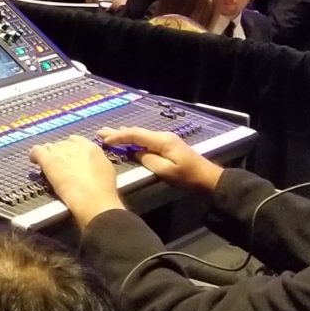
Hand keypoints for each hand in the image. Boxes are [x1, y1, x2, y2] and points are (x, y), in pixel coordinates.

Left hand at [32, 136, 126, 223]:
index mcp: (91, 147)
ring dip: (48, 156)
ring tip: (49, 167)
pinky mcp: (49, 159)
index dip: (70, 150)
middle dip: (59, 154)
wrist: (94, 199)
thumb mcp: (105, 169)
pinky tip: (35, 162)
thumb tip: (88, 162)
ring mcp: (60, 151)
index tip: (69, 158)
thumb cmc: (103, 190)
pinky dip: (34, 156)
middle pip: (61, 144)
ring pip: (49, 147)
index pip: (75, 141)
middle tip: (59, 166)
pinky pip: (36, 151)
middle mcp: (74, 145)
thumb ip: (95, 160)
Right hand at [95, 125, 221, 194]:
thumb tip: (136, 154)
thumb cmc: (188, 177)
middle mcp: (163, 136)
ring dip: (124, 134)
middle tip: (100, 132)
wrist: (209, 178)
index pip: (135, 135)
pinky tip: (127, 140)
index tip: (103, 139)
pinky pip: (145, 139)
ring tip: (108, 134)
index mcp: (162, 141)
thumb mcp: (167, 171)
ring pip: (140, 135)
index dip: (118, 136)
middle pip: (137, 132)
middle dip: (117, 132)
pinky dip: (133, 139)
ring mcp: (166, 140)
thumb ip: (149, 160)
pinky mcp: (168, 145)